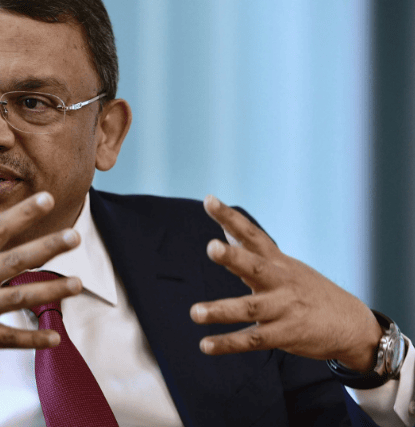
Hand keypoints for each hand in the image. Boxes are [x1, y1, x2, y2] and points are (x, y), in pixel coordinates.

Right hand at [0, 192, 82, 382]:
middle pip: (16, 260)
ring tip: (78, 284)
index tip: (47, 198)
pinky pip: (8, 339)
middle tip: (76, 237)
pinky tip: (55, 338)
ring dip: (51, 291)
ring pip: (19, 297)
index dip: (23, 213)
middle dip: (49, 247)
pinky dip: (33, 340)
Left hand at [189, 195, 381, 371]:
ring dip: (221, 310)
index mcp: (277, 262)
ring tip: (195, 312)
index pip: (252, 234)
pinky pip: (252, 340)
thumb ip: (253, 250)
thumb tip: (225, 228)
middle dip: (233, 257)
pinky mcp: (284, 334)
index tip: (209, 200)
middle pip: (254, 266)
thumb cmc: (309, 291)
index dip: (230, 217)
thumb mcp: (285, 266)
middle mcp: (280, 281)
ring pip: (249, 308)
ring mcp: (283, 309)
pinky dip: (228, 343)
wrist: (352, 325)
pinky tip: (205, 345)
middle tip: (211, 247)